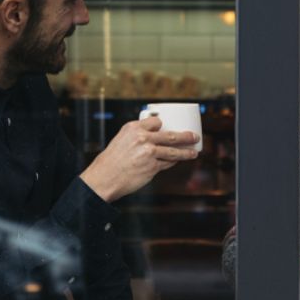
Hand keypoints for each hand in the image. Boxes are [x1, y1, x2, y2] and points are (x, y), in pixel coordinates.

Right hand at [80, 116, 200, 201]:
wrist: (104, 178)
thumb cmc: (112, 160)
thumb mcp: (121, 140)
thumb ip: (138, 136)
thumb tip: (157, 135)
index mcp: (133, 128)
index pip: (156, 122)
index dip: (164, 124)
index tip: (170, 126)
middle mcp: (142, 138)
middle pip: (171, 135)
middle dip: (186, 136)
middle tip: (195, 137)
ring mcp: (149, 153)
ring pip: (173, 151)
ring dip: (186, 152)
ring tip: (194, 152)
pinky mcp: (152, 167)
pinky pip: (167, 163)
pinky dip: (173, 162)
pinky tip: (178, 161)